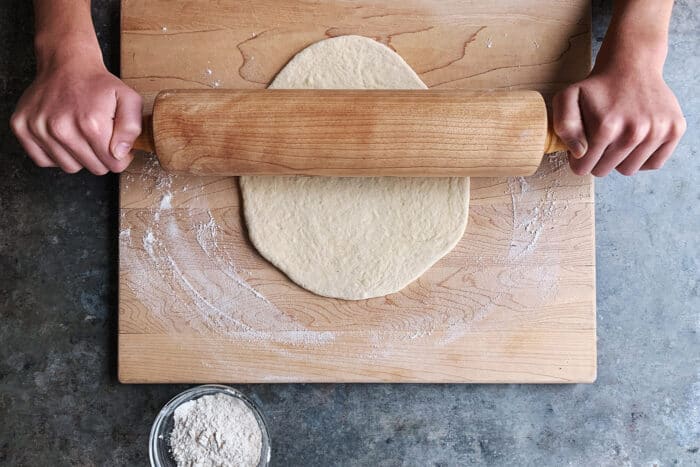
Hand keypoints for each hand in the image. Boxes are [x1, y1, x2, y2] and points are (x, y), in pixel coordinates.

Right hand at [11, 52, 142, 174]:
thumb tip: (119, 154)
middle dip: (101, 156)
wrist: (66, 64)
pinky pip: (44, 161)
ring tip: (80, 134)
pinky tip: (63, 136)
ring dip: (79, 156)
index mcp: (91, 124)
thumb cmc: (98, 84)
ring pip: (69, 167)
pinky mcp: (21, 128)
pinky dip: (56, 154)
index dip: (120, 156)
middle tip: (99, 137)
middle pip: (93, 168)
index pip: (113, 165)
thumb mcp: (128, 99)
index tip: (117, 143)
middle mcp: (61, 128)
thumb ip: (132, 128)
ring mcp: (39, 128)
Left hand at [553, 0, 685, 178]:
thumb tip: (580, 153)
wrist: (632, 66)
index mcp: (607, 126)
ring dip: (619, 160)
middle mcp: (635, 131)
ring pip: (628, 170)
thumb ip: (564, 125)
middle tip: (598, 142)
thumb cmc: (597, 87)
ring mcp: (658, 131)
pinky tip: (635, 141)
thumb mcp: (567, 98)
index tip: (580, 149)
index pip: (583, 167)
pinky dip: (642, 158)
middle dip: (596, 160)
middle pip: (604, 171)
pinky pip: (653, 164)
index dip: (578, 160)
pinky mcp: (675, 130)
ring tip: (617, 138)